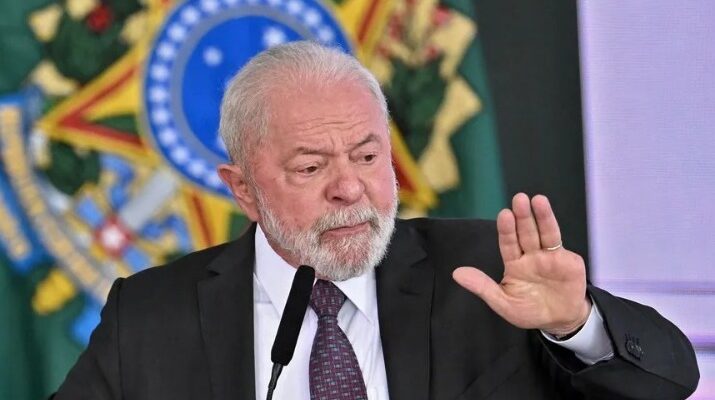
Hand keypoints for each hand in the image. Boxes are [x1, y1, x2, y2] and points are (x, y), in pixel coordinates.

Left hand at [452, 193, 590, 336]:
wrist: (560, 321)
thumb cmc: (530, 311)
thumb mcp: (503, 304)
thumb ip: (483, 287)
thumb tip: (456, 273)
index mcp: (514, 264)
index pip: (508, 243)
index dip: (506, 230)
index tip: (504, 214)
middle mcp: (530, 256)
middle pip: (526, 233)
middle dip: (523, 216)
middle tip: (519, 198)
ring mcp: (548, 256)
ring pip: (543, 233)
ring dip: (541, 216)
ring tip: (537, 200)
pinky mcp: (566, 260)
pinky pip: (557, 243)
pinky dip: (552, 227)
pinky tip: (548, 216)